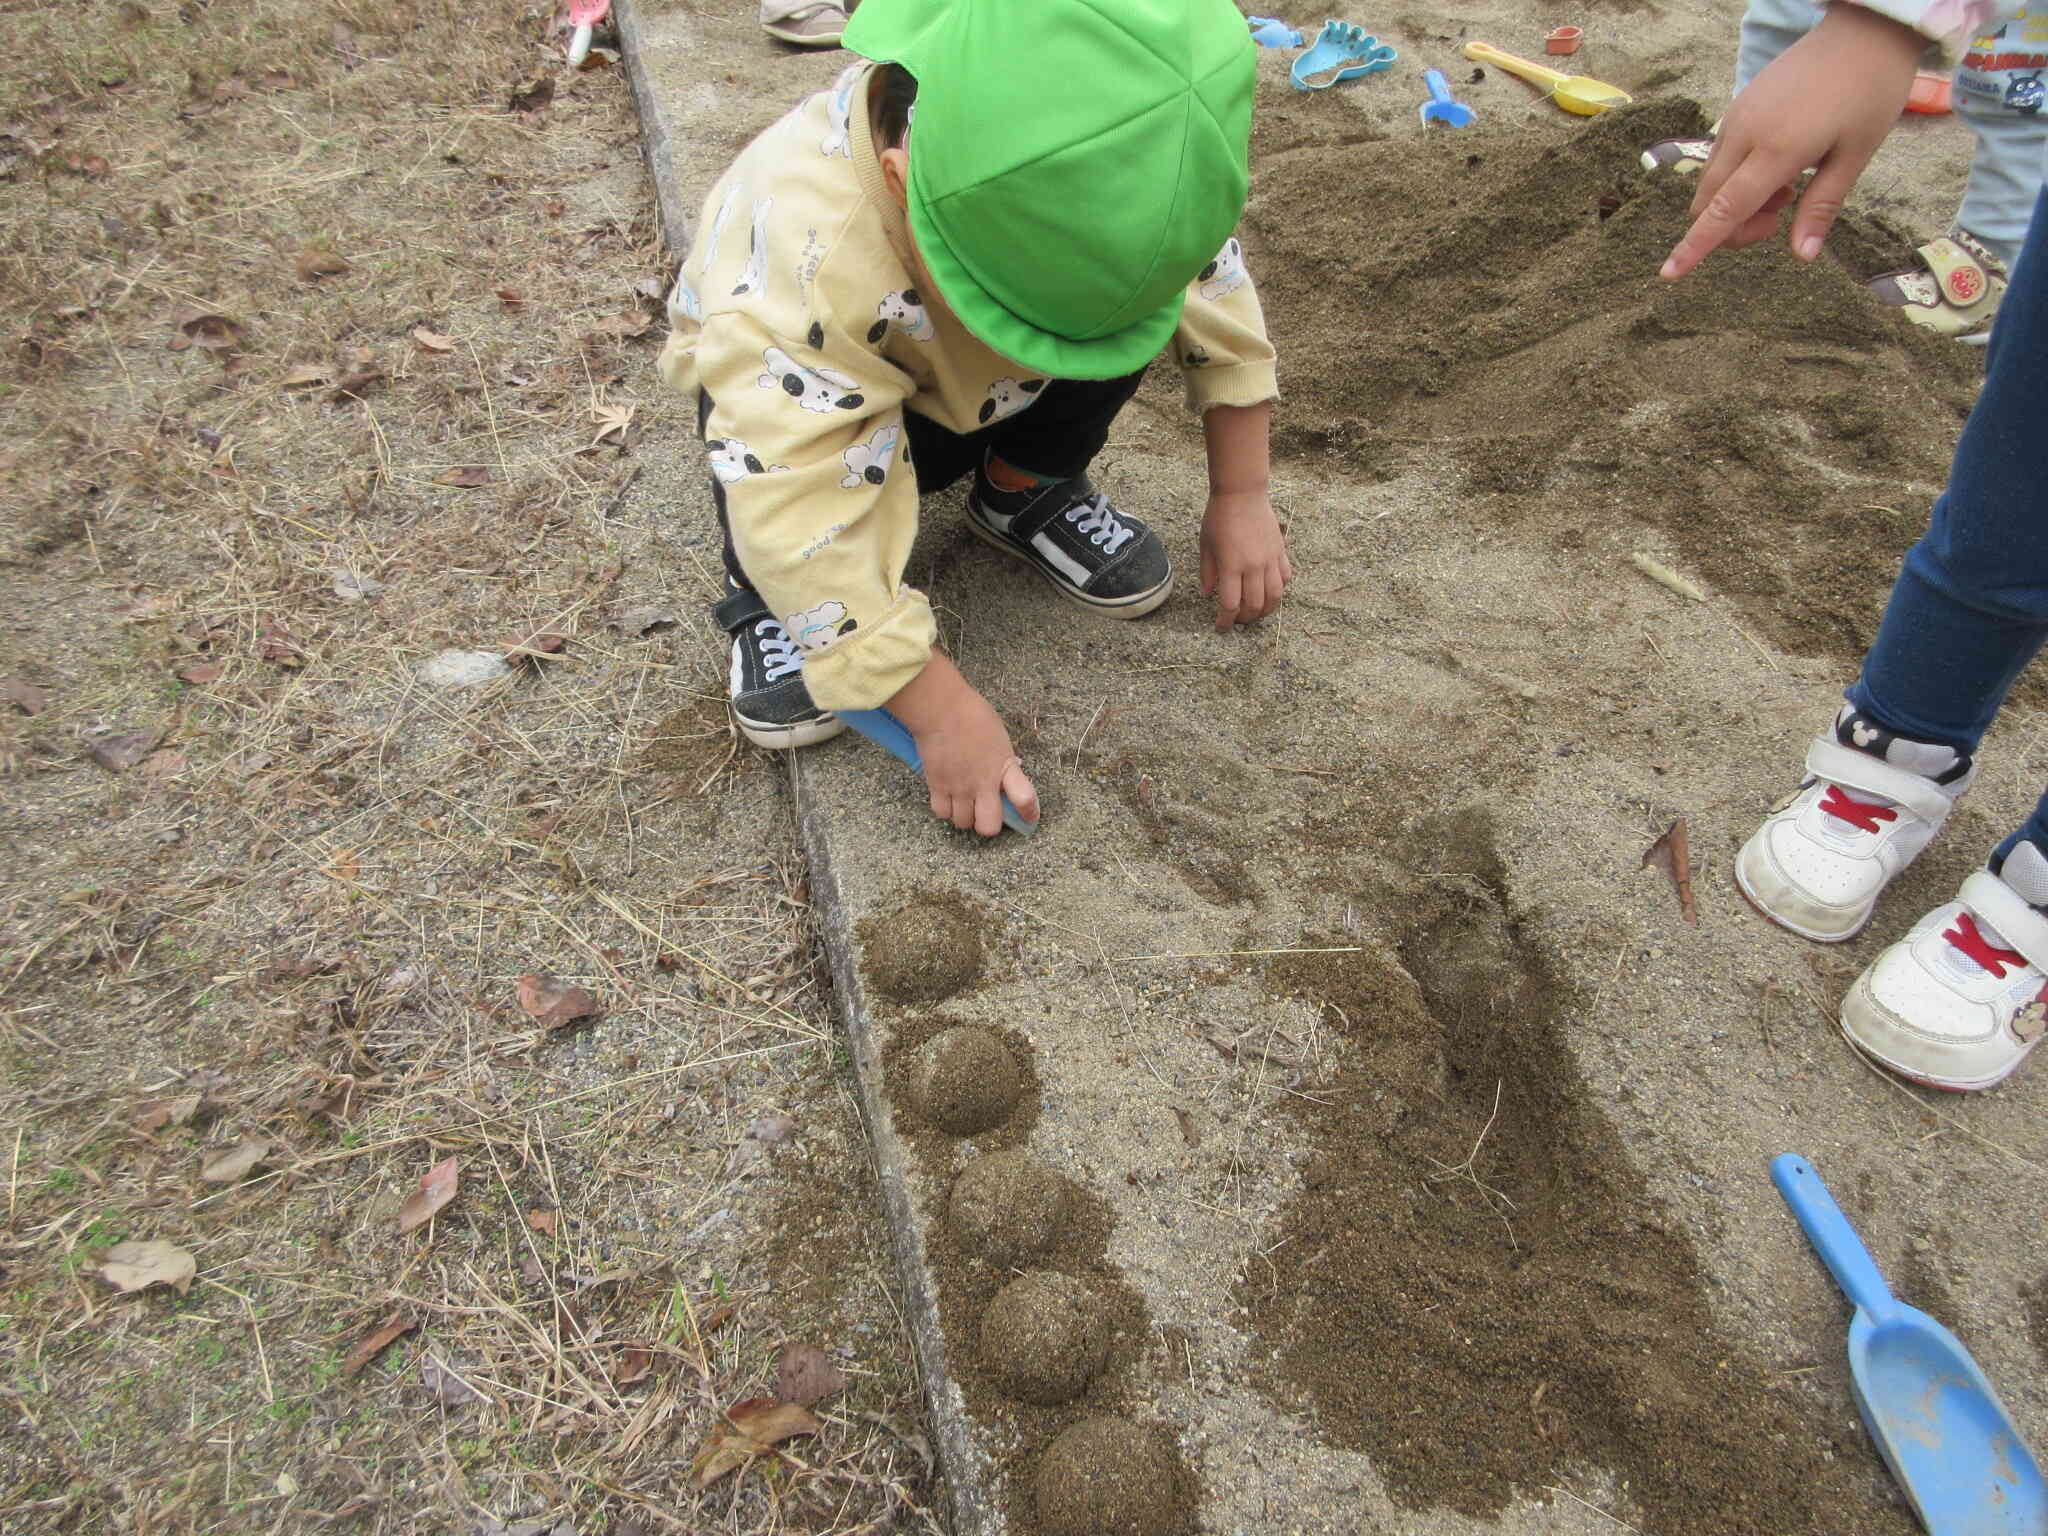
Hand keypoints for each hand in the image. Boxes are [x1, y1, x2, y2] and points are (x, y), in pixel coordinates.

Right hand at [886, 651, 1039, 837]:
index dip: (1029, 813)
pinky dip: (945, 809)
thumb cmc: (972, 715)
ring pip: (963, 822)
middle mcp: (982, 783)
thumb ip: (1004, 760)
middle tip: (985, 812)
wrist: (942, 709)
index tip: (1030, 818)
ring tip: (964, 802)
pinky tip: (948, 797)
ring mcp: (959, 787)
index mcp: (1004, 767)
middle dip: (988, 824)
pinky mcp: (937, 785)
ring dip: (965, 816)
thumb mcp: (999, 738)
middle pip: (988, 827)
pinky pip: (942, 812)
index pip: (1024, 799)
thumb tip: (1009, 770)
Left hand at [1200, 488, 1291, 630]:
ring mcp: (1270, 559)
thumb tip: (1208, 593)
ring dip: (1265, 610)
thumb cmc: (1219, 517)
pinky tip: (1269, 591)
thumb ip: (1208, 572)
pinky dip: (1279, 589)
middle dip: (1245, 619)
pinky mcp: (1280, 551)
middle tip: (1237, 620)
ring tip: (1256, 612)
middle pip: (1254, 605)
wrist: (1242, 493)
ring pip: (1275, 596)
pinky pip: (1285, 578)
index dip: (1225, 621)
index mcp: (1231, 566)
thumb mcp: (1206, 545)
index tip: (1221, 626)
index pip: (1230, 604)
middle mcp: (1253, 566)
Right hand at [1659, 4, 1921, 279]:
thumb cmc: (1870, 93)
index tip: (1669, 273)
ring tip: (1788, 183)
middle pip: (1709, 202)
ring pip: (1712, 181)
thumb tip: (1803, 256)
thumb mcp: (1855, 155)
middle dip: (1732, 227)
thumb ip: (1821, 207)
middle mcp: (1746, 134)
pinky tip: (1778, 162)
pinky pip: (1721, 157)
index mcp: (1778, 149)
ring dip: (1737, 201)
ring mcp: (1737, 117)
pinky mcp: (1738, 106)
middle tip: (1784, 212)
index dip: (1696, 246)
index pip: (1725, 210)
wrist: (1863, 31)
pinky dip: (1738, 177)